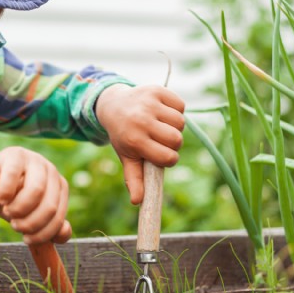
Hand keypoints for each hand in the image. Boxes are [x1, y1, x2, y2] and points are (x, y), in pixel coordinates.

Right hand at [0, 146, 70, 244]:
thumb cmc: (13, 204)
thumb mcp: (32, 218)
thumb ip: (51, 230)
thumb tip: (63, 233)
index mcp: (60, 187)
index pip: (58, 217)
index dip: (43, 233)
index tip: (27, 239)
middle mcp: (51, 171)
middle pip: (50, 206)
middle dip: (31, 223)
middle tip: (16, 225)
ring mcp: (34, 160)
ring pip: (36, 190)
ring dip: (19, 208)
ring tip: (6, 210)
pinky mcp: (14, 154)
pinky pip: (11, 178)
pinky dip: (4, 194)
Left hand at [95, 84, 184, 204]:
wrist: (113, 105)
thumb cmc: (124, 135)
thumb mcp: (127, 156)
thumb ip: (134, 179)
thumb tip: (138, 202)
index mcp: (134, 140)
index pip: (168, 157)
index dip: (169, 159)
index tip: (161, 155)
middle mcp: (141, 121)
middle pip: (177, 139)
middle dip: (173, 143)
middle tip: (160, 139)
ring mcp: (148, 104)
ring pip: (180, 122)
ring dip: (174, 126)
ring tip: (160, 125)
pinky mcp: (156, 90)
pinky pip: (180, 105)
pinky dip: (175, 110)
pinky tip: (162, 112)